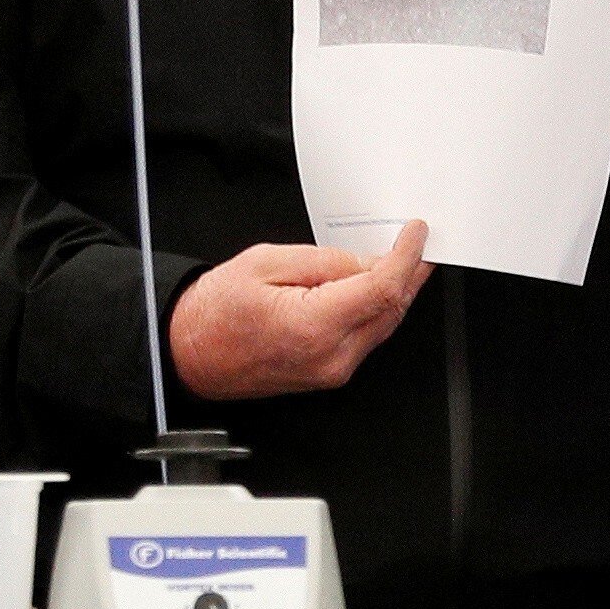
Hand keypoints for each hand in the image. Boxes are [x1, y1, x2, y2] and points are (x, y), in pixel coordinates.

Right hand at [168, 222, 430, 399]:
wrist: (191, 353)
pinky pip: (368, 337)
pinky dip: (377, 309)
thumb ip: (325, 261)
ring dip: (396, 291)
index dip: (406, 257)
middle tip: (419, 243)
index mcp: (314, 326)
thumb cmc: (216, 313)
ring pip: (384, 325)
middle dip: (410, 272)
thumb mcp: (267, 262)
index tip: (415, 234)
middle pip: (392, 309)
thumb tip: (367, 260)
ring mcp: (333, 370)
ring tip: (401, 260)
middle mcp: (330, 356)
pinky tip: (374, 287)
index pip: (383, 288)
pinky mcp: (331, 374)